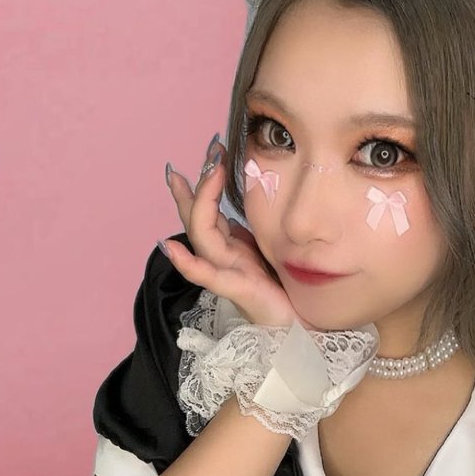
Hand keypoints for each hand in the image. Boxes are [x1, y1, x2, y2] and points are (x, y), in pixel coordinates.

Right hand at [163, 140, 310, 329]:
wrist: (303, 324)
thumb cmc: (286, 288)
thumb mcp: (270, 247)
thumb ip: (253, 228)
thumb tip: (246, 199)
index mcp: (232, 246)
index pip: (207, 211)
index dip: (203, 184)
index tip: (211, 152)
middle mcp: (224, 257)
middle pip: (199, 219)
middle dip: (200, 185)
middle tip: (210, 155)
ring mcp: (228, 273)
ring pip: (202, 238)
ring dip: (199, 206)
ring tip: (204, 177)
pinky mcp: (239, 291)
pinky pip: (209, 276)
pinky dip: (188, 263)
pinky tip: (171, 248)